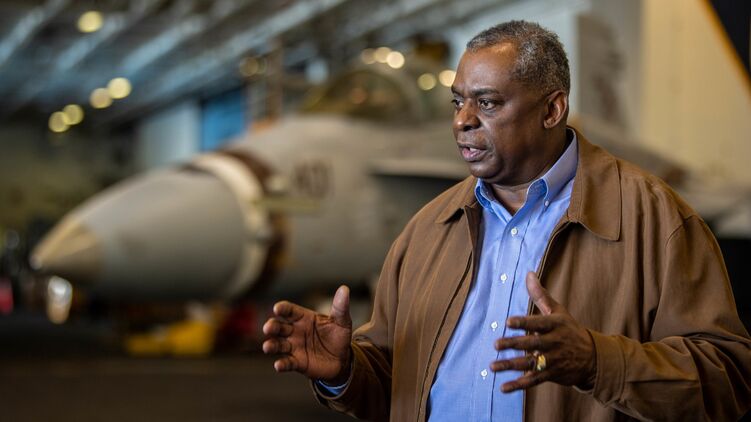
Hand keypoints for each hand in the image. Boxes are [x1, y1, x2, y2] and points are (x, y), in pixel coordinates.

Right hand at [262, 285, 352, 383]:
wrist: (342, 359)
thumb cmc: (338, 336)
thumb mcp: (342, 321)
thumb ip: (340, 307)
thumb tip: (344, 289)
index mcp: (303, 317)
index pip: (289, 310)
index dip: (282, 308)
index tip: (277, 308)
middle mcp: (294, 331)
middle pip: (279, 327)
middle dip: (272, 326)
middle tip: (268, 327)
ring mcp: (294, 347)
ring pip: (278, 344)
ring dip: (271, 345)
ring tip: (267, 347)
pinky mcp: (297, 362)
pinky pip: (287, 363)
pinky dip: (281, 364)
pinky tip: (278, 365)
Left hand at [490, 272, 595, 392]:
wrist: (593, 358)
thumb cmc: (570, 329)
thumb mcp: (558, 311)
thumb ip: (540, 295)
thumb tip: (528, 273)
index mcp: (555, 325)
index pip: (537, 323)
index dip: (523, 323)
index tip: (508, 321)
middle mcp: (554, 343)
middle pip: (532, 344)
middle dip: (514, 345)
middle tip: (496, 344)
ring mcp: (553, 360)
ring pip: (529, 364)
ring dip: (510, 366)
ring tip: (492, 366)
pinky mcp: (552, 375)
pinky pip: (533, 381)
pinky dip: (519, 385)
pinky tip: (503, 387)